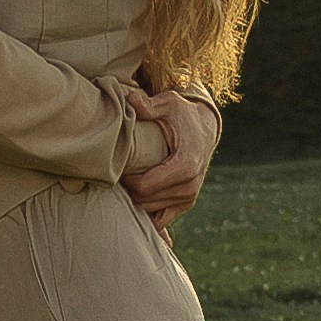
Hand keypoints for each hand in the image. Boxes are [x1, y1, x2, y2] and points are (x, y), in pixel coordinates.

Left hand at [122, 87, 218, 232]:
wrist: (204, 129)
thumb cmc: (182, 115)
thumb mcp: (169, 104)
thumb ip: (149, 105)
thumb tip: (131, 100)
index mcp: (185, 165)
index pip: (144, 187)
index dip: (124, 180)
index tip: (116, 165)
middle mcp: (190, 186)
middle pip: (143, 201)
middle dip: (127, 190)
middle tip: (116, 173)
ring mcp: (188, 198)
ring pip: (148, 211)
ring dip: (134, 199)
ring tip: (125, 180)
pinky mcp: (185, 204)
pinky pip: (159, 220)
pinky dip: (145, 212)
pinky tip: (135, 195)